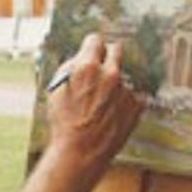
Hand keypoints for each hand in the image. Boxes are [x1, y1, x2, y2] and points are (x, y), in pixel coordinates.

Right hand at [46, 33, 142, 178]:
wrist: (81, 151)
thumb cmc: (64, 123)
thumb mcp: (55, 90)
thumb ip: (70, 68)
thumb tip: (80, 58)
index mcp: (87, 67)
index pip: (95, 40)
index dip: (90, 46)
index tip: (91, 50)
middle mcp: (110, 74)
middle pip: (116, 49)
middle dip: (107, 55)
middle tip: (100, 68)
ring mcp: (126, 90)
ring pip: (122, 76)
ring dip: (113, 83)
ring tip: (100, 103)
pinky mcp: (136, 105)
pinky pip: (130, 95)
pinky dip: (122, 100)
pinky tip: (109, 113)